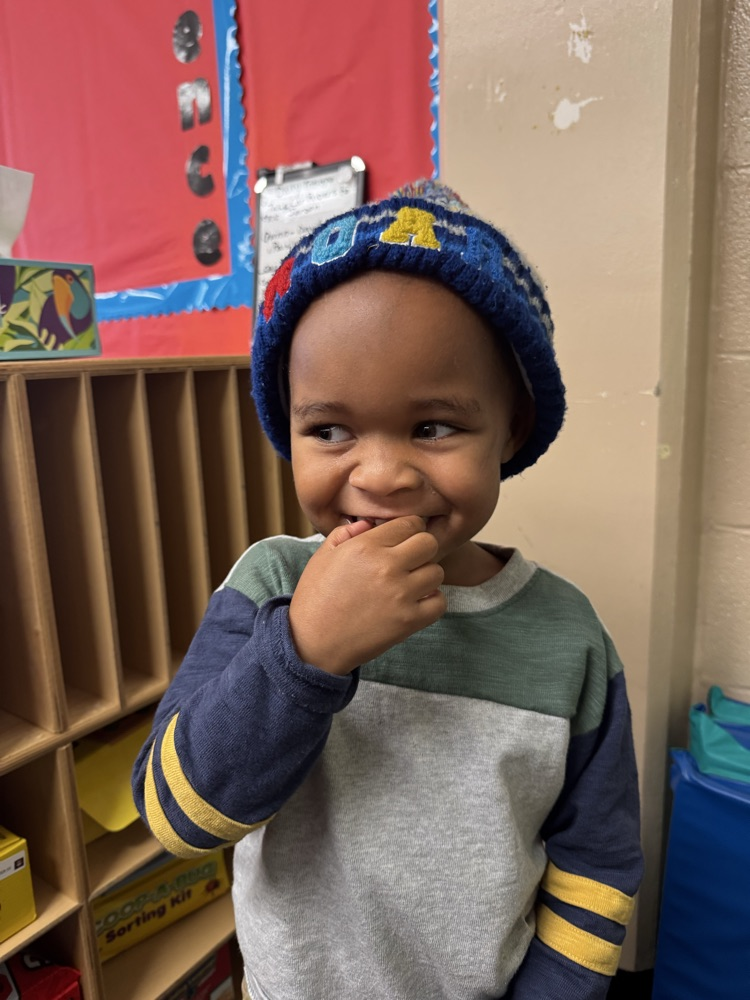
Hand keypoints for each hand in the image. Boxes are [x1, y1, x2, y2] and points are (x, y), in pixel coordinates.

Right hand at [289, 516, 445, 674]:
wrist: (312, 643)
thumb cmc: (316, 598)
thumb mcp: (323, 556)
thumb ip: (346, 533)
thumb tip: (370, 523)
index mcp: (365, 547)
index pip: (410, 523)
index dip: (409, 529)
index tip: (403, 539)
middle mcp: (387, 566)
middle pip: (429, 543)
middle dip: (421, 549)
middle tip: (409, 560)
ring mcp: (400, 594)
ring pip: (437, 572)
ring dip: (426, 576)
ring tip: (409, 584)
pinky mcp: (408, 621)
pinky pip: (439, 602)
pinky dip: (432, 602)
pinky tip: (415, 602)